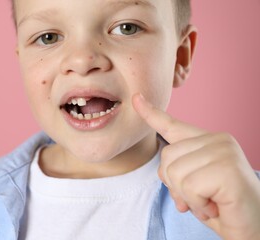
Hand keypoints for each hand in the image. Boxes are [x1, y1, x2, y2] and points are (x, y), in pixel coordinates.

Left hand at [132, 93, 259, 239]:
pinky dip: (197, 204)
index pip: (172, 124)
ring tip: (208, 202)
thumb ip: (177, 172)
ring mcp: (224, 150)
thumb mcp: (192, 185)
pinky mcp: (228, 168)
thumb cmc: (222, 205)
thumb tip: (163, 173)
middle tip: (198, 198)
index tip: (136, 98)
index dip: (151, 113)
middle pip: (166, 156)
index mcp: (206, 141)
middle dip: (175, 185)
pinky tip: (214, 206)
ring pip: (175, 173)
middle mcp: (217, 139)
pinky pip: (189, 187)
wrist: (253, 227)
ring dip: (188, 197)